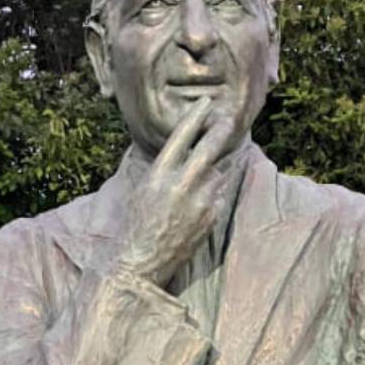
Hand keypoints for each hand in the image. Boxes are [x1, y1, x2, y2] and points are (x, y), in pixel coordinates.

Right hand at [114, 97, 241, 285]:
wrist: (141, 262)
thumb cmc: (135, 226)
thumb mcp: (142, 190)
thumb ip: (163, 169)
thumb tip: (181, 151)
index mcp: (159, 174)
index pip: (182, 136)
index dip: (196, 116)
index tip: (206, 102)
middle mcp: (181, 184)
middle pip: (209, 147)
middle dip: (221, 129)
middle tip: (229, 117)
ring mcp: (199, 201)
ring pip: (217, 172)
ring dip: (215, 167)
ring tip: (208, 169)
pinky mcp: (210, 217)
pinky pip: (219, 194)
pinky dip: (215, 190)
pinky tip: (205, 196)